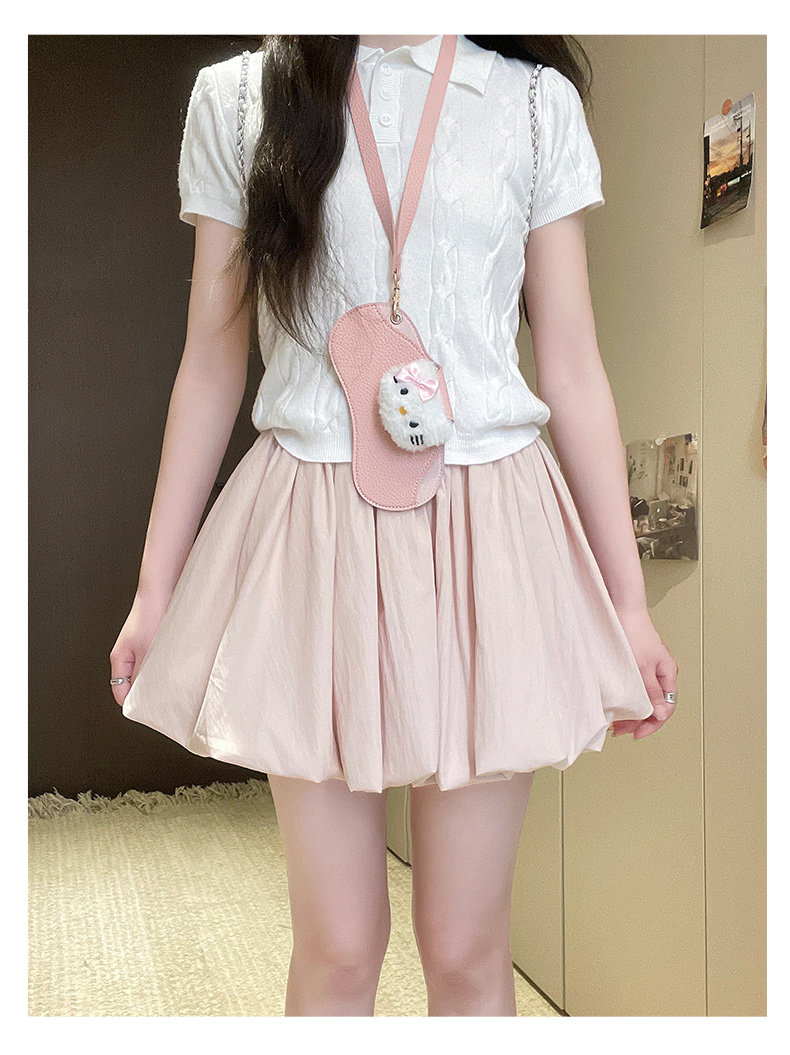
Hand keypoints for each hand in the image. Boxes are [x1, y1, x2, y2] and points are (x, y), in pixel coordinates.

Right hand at [109, 587, 171, 706]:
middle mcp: (126, 656)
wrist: (160, 592)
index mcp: (119, 660)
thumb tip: (145, 695)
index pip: (120, 692)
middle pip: (132, 684)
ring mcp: (138, 649)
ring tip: (170, 682)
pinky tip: (174, 667)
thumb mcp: (147, 651)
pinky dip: (162, 666)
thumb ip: (143, 674)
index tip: (148, 711)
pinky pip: (154, 662)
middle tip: (162, 699)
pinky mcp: (150, 642)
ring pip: (144, 673)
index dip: (133, 703)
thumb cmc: (151, 618)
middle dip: (146, 693)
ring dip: (156, 679)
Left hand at [610, 605, 678, 739]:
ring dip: (633, 711)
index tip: (636, 734)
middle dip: (640, 720)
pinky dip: (629, 698)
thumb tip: (662, 715)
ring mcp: (650, 667)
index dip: (653, 724)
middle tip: (620, 730)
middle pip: (656, 704)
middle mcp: (661, 672)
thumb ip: (652, 692)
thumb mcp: (642, 668)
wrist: (622, 609)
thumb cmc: (633, 634)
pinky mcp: (638, 663)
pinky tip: (618, 703)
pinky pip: (637, 687)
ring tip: (616, 722)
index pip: (667, 708)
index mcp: (668, 674)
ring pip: (645, 697)